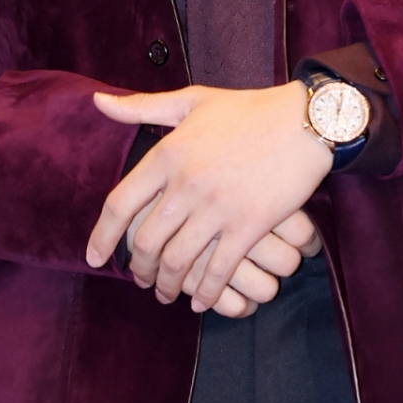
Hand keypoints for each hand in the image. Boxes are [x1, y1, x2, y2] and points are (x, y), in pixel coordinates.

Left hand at [86, 83, 331, 310]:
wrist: (306, 120)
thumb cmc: (249, 109)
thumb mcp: (192, 100)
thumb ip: (142, 106)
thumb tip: (98, 102)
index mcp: (168, 153)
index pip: (120, 204)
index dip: (102, 236)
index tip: (95, 258)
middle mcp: (186, 183)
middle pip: (145, 241)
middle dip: (138, 268)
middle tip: (140, 280)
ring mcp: (217, 207)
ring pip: (177, 262)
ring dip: (167, 286)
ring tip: (166, 294)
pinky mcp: (248, 226)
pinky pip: (218, 271)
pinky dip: (205, 293)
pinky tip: (200, 302)